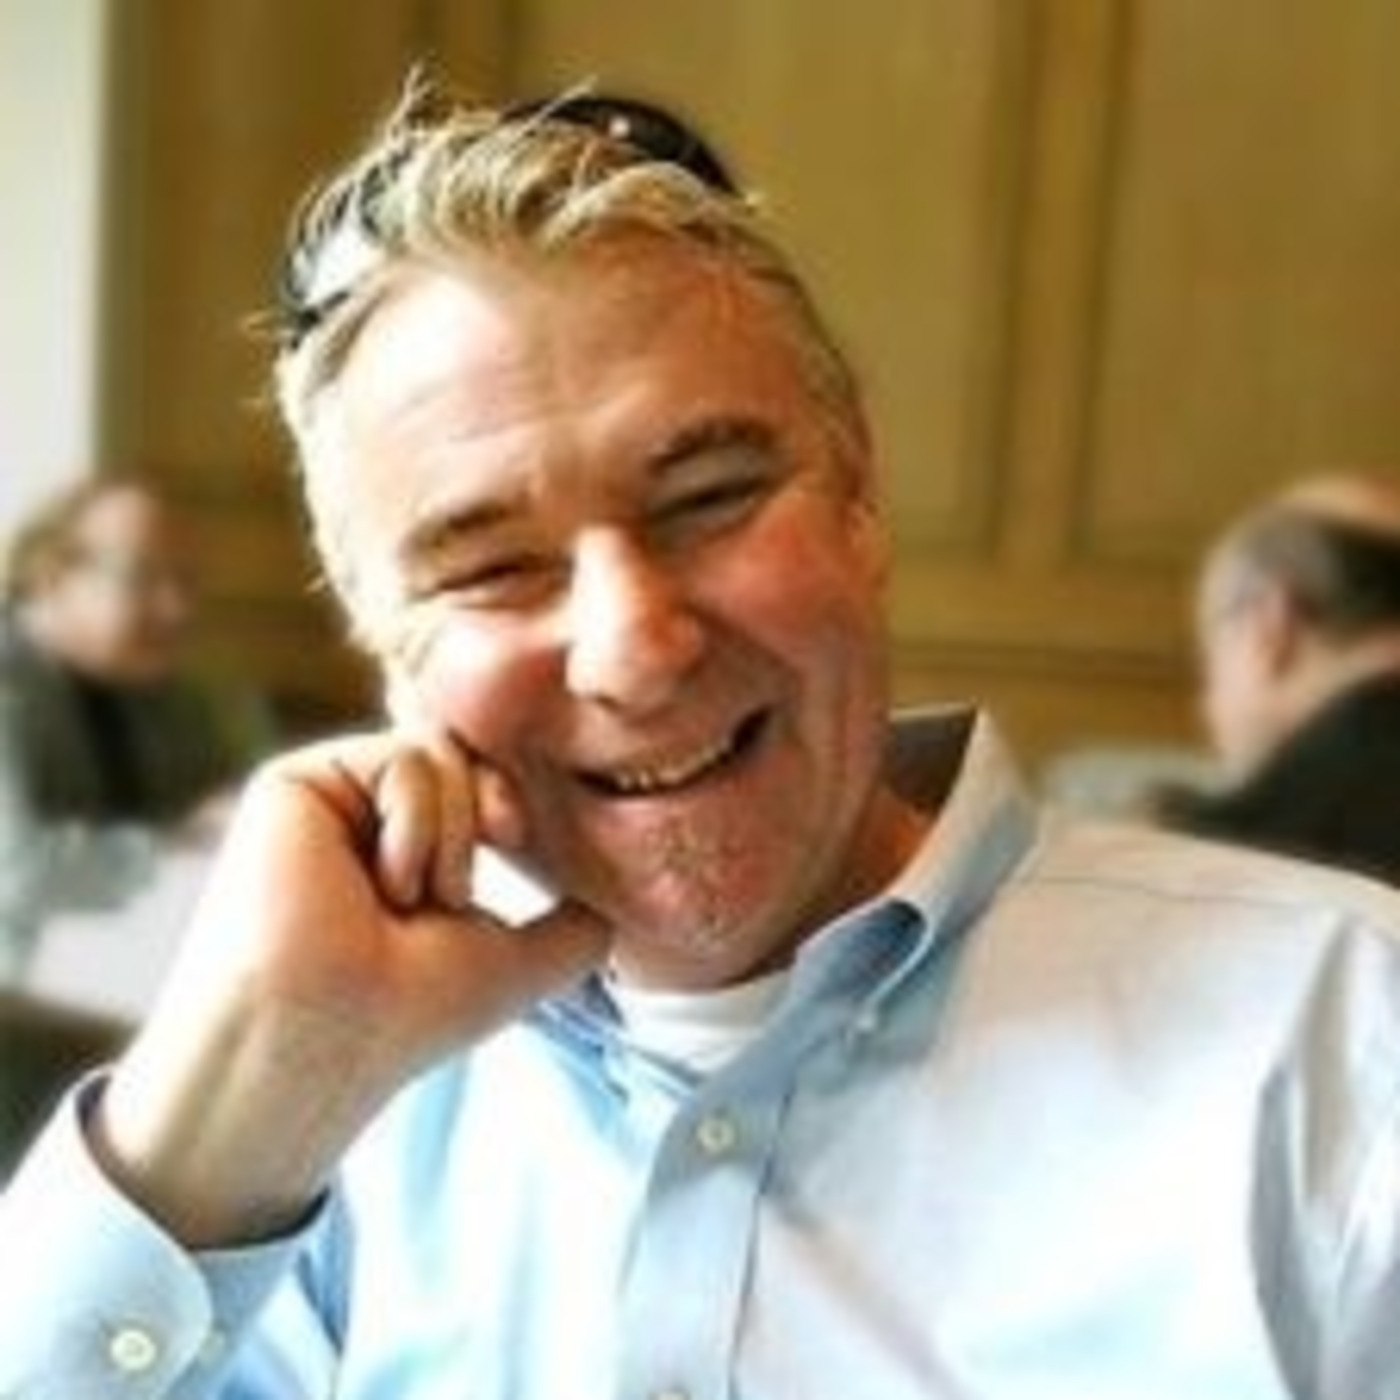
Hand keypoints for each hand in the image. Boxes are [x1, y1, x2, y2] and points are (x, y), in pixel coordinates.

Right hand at [95, 730, 609, 1245]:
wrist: (330, 1032)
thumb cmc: (415, 1012)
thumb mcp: (519, 964)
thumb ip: (570, 930)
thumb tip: (605, 906)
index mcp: (409, 854)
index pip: (481, 783)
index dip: (511, 803)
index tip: (516, 839)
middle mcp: (364, 820)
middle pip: (466, 754)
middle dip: (486, 813)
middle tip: (456, 890)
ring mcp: (329, 799)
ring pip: (442, 750)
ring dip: (452, 834)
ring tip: (411, 899)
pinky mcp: (295, 783)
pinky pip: (405, 755)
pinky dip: (419, 822)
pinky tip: (383, 881)